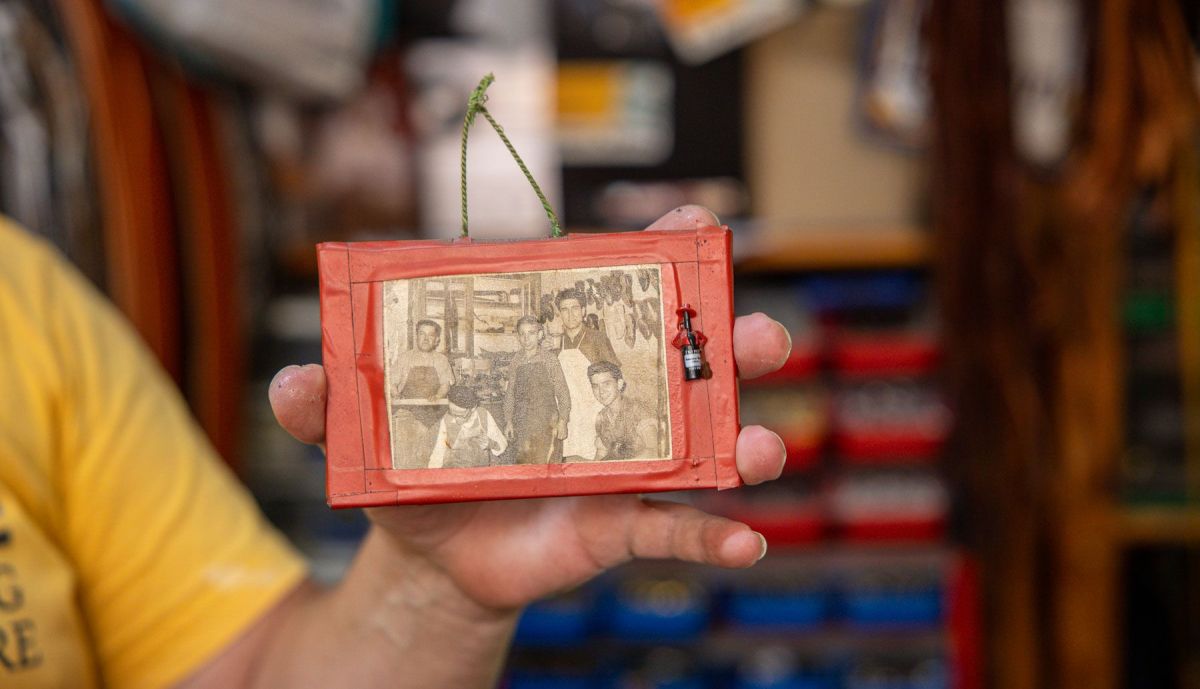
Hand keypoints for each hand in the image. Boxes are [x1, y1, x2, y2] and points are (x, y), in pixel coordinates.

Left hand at [270, 206, 790, 612]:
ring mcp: (622, 464)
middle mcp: (603, 398)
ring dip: (744, 440)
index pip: (606, 293)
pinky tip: (744, 541)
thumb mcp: (367, 431)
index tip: (687, 227)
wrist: (434, 554)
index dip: (653, 257)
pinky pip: (675, 531)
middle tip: (755, 335)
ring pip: (699, 443)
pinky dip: (713, 535)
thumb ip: (329, 401)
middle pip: (679, 361)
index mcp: (552, 354)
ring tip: (762, 447)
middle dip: (727, 342)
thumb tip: (295, 380)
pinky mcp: (619, 526)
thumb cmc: (416, 470)